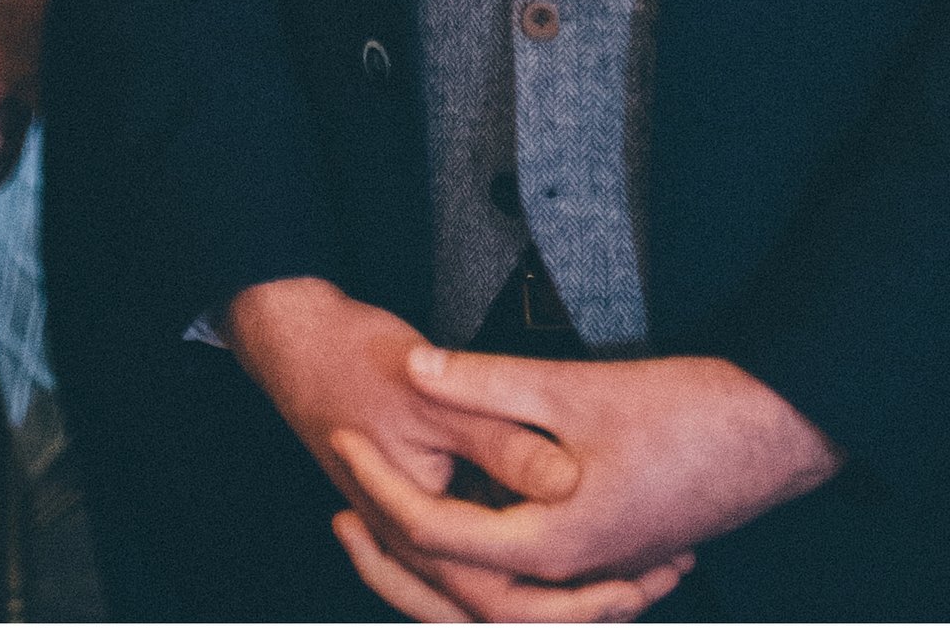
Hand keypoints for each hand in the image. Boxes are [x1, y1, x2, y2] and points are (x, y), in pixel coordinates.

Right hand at [226, 280, 676, 623]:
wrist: (293, 342)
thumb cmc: (354, 362)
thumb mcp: (434, 395)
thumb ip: (502, 439)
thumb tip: (567, 480)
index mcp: (419, 533)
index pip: (502, 595)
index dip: (581, 590)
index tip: (644, 566)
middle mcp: (417, 552)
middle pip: (504, 613)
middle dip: (585, 608)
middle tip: (655, 582)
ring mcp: (418, 535)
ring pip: (493, 595)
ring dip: (560, 593)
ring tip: (637, 572)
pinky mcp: (427, 504)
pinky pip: (482, 558)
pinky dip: (527, 559)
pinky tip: (575, 536)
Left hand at [333, 343, 840, 619]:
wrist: (784, 431)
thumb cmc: (689, 408)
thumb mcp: (577, 386)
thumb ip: (490, 382)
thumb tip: (417, 370)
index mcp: (553, 542)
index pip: (438, 533)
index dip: (380, 487)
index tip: (342, 443)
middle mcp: (574, 573)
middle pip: (462, 593)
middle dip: (396, 555)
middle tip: (345, 510)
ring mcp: (606, 572)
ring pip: (508, 602)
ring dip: (450, 573)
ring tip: (402, 530)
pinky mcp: (628, 555)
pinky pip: (551, 590)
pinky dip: (508, 572)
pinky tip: (496, 533)